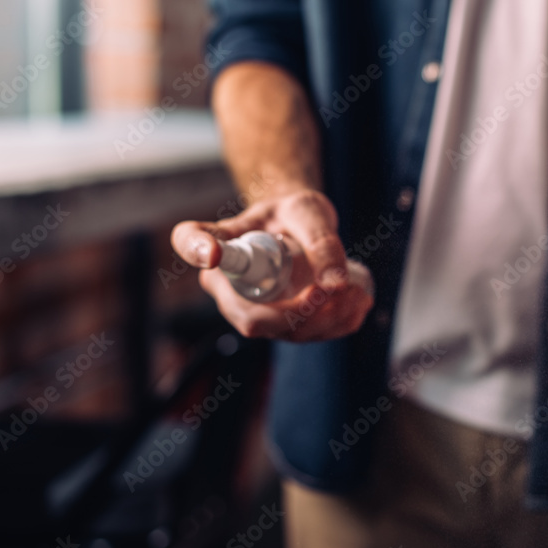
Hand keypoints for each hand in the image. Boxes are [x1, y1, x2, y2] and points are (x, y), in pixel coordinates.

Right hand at [171, 189, 373, 341]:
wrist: (303, 229)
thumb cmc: (295, 213)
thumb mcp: (308, 212)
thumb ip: (321, 240)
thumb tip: (336, 283)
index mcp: (220, 243)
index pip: (190, 242)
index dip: (197, 249)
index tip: (214, 252)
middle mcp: (228, 286)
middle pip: (251, 317)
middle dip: (301, 312)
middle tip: (336, 289)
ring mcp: (254, 311)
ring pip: (285, 332)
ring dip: (328, 318)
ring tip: (356, 289)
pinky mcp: (282, 326)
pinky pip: (308, 336)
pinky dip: (339, 323)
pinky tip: (357, 300)